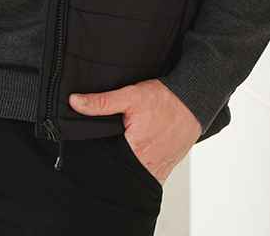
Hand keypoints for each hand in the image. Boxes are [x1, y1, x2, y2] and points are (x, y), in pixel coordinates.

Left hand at [69, 79, 201, 184]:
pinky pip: (149, 174)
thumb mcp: (130, 95)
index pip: (107, 162)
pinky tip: (136, 154)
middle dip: (111, 162)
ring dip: (127, 165)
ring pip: (134, 174)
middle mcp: (148, 167)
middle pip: (120, 170)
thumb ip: (102, 102)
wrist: (195, 100)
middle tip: (106, 148)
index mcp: (135, 152)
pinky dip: (141, 167)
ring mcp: (160, 170)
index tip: (88, 151)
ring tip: (120, 151)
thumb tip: (74, 102)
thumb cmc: (165, 99)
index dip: (96, 156)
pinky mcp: (168, 167)